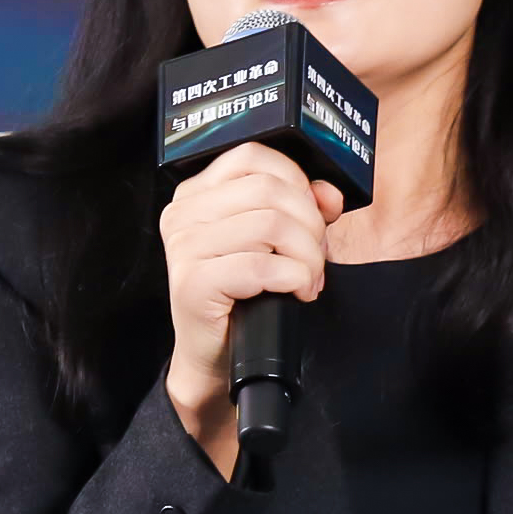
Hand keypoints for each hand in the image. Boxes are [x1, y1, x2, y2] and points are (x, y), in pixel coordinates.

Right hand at [159, 142, 343, 477]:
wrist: (216, 356)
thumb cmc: (244, 295)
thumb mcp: (274, 241)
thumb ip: (301, 207)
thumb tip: (329, 193)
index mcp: (197, 193)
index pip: (254, 157)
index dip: (297, 182)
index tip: (313, 215)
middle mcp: (183, 213)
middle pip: (268, 190)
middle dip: (309, 226)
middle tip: (315, 259)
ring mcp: (184, 247)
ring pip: (270, 224)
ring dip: (306, 256)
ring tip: (308, 279)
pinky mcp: (193, 282)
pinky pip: (262, 265)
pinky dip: (294, 278)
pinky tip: (297, 292)